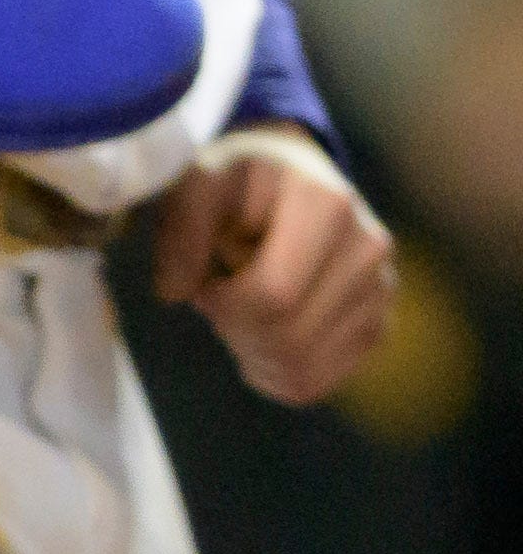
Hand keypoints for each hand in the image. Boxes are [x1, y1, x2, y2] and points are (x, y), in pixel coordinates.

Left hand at [153, 127, 395, 404]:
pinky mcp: (377, 323)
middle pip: (290, 336)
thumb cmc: (234, 179)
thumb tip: (173, 294)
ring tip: (234, 313)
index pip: (274, 294)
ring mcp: (380, 289)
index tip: (200, 285)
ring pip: (303, 368)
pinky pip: (321, 380)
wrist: (287, 173)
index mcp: (326, 206)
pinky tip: (253, 344)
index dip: (223, 304)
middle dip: (233, 331)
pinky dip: (275, 375)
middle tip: (212, 301)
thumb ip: (179, 232)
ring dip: (250, 353)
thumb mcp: (196, 183)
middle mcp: (368, 248)